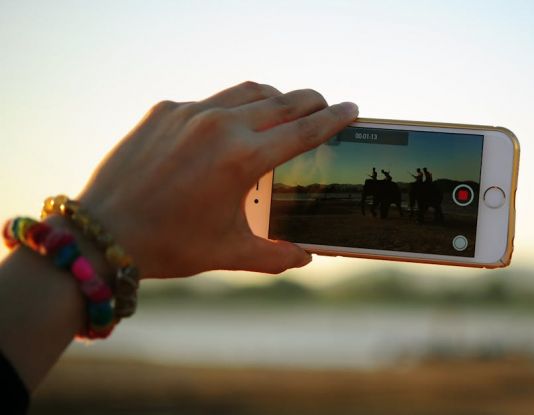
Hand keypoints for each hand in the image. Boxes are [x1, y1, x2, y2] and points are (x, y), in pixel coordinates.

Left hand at [78, 82, 357, 277]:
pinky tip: (230, 126)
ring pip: (248, 91)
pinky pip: (210, 100)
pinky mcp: (164, 110)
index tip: (353, 109)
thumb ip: (276, 255)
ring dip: (275, 97)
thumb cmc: (170, 245)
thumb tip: (306, 257)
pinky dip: (231, 108)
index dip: (334, 119)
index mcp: (243, 158)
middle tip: (325, 106)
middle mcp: (220, 126)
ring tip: (285, 108)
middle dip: (311, 101)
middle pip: (282, 100)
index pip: (304, 130)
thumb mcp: (230, 252)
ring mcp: (189, 113)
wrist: (103, 233)